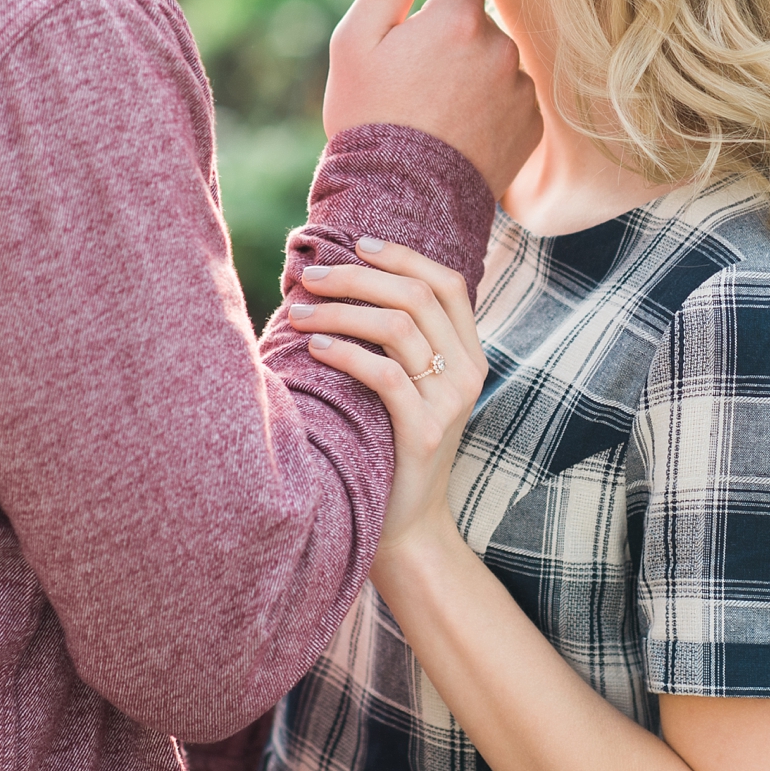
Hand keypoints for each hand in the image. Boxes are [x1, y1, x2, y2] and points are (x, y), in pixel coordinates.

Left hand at [288, 237, 485, 563]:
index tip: (357, 244)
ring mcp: (449, 404)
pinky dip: (346, 352)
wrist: (408, 526)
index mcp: (470, 355)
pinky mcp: (423, 434)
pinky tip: (315, 348)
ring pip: (398, 327)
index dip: (402, 256)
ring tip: (298, 314)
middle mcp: (468, 374)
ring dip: (340, 311)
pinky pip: (384, 375)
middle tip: (308, 277)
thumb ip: (400, 341)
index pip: (446, 283)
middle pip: (416, 296)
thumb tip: (343, 277)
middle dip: (356, 277)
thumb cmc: (391, 446)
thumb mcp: (412, 388)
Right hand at [324, 0, 541, 196]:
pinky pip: (511, 93)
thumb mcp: (358, 41)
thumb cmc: (368, 116)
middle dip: (451, 27)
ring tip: (433, 106)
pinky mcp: (532, 124)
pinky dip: (489, 101)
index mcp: (459, 18)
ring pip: (496, 55)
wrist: (401, 202)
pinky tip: (457, 127)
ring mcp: (521, 88)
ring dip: (472, 65)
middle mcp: (500, 47)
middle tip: (415, 69)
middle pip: (479, 14)